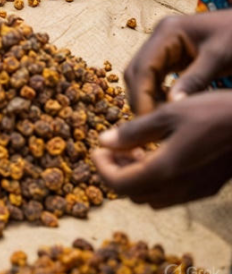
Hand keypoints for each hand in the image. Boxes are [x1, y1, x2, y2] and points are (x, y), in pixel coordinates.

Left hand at [92, 91, 231, 207]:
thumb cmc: (211, 112)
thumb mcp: (167, 113)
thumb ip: (134, 132)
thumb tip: (104, 142)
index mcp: (165, 170)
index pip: (120, 185)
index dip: (102, 168)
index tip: (96, 148)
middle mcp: (179, 188)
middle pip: (135, 194)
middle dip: (117, 172)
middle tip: (112, 147)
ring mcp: (196, 191)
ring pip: (154, 196)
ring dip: (136, 177)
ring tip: (132, 148)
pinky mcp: (207, 186)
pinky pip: (173, 193)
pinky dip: (156, 178)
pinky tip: (157, 151)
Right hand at [122, 10, 231, 114]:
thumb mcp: (218, 57)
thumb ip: (195, 79)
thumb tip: (173, 106)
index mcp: (167, 32)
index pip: (143, 67)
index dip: (141, 96)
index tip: (147, 122)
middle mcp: (159, 36)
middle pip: (136, 71)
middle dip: (140, 98)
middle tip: (151, 125)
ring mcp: (163, 45)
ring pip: (142, 75)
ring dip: (146, 97)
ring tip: (159, 119)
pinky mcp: (171, 54)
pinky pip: (155, 76)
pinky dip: (156, 93)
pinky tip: (167, 107)